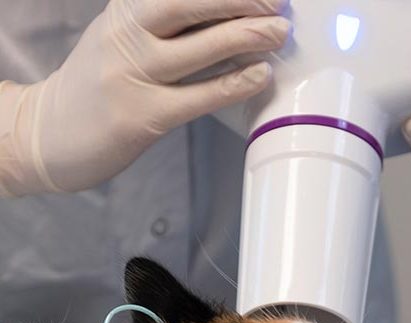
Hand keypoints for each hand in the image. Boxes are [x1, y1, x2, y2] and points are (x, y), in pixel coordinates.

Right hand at [0, 0, 289, 195]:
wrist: (46, 135)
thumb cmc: (93, 91)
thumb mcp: (117, 40)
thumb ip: (159, 26)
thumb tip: (220, 20)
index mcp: (122, 12)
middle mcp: (125, 35)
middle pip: (189, 3)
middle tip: (276, 3)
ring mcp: (131, 76)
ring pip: (198, 47)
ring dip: (245, 36)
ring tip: (278, 33)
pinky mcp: (141, 117)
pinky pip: (197, 97)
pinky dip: (232, 84)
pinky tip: (258, 75)